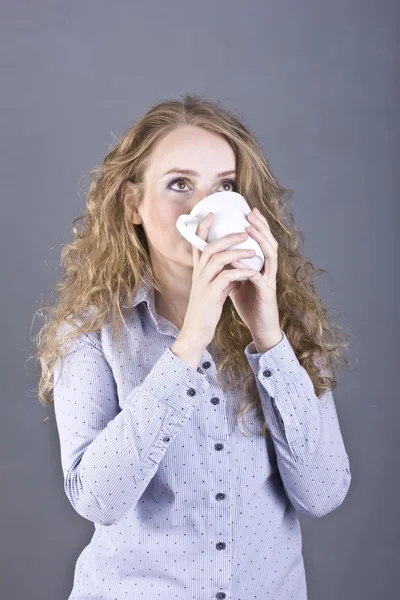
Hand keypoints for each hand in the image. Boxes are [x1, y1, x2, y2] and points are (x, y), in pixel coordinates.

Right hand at [180, 212, 258, 348]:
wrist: (196, 333)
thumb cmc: (206, 311)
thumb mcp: (214, 290)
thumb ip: (222, 276)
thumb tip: (235, 267)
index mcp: (198, 271)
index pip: (198, 244)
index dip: (203, 228)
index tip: (212, 214)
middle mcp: (199, 274)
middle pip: (209, 246)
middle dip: (227, 236)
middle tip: (245, 231)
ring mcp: (204, 283)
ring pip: (218, 258)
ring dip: (236, 252)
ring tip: (253, 250)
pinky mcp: (211, 294)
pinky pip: (226, 277)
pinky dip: (239, 272)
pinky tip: (250, 271)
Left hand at [228, 207, 281, 347]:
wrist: (260, 328)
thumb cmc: (250, 305)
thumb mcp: (239, 282)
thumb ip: (232, 268)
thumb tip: (218, 255)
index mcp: (261, 266)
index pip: (262, 241)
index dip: (257, 226)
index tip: (248, 211)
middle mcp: (268, 270)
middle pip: (269, 242)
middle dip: (261, 226)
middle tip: (251, 212)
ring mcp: (269, 281)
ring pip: (270, 255)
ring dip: (260, 240)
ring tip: (250, 228)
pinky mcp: (266, 293)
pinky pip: (258, 278)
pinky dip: (247, 268)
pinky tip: (237, 260)